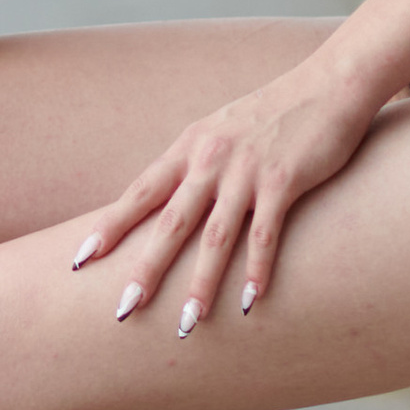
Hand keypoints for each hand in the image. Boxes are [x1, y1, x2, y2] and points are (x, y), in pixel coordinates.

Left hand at [68, 57, 383, 331]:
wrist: (329, 84)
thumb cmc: (274, 114)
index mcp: (189, 148)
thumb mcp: (221, 132)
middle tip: (123, 310)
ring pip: (215, 238)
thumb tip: (167, 201)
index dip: (111, 227)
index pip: (140, 193)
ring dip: (200, 285)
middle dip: (145, 269)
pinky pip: (265, 234)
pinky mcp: (284, 180)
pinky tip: (248, 302)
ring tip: (187, 324)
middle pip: (170, 224)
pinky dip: (256, 270)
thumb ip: (195, 164)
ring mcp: (247, 171)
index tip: (80, 259)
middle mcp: (210, 160)